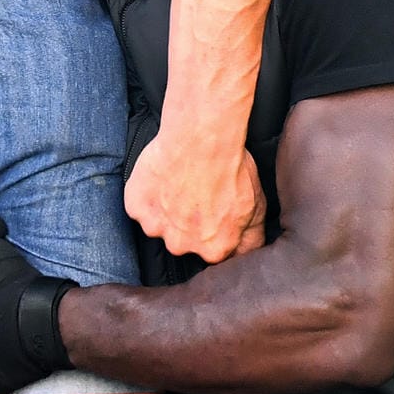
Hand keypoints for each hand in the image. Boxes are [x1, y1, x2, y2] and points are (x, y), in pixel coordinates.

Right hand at [125, 137, 264, 262]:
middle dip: (187, 225)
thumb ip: (251, 237)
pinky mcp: (137, 208)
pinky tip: (161, 178)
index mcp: (213, 249)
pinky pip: (139, 207)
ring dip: (166, 211)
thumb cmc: (231, 168)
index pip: (213, 252)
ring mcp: (156, 228)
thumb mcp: (256, 206)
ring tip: (178, 184)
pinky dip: (147, 195)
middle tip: (195, 195)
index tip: (214, 213)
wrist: (202, 140)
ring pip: (159, 225)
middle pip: (182, 242)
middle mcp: (182, 245)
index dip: (214, 231)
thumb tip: (248, 253)